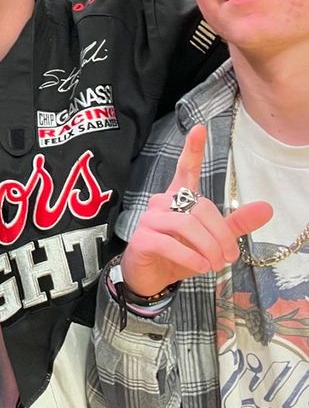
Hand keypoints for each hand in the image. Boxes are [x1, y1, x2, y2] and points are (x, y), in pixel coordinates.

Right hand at [120, 126, 272, 296]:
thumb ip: (235, 224)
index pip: (185, 169)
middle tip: (228, 257)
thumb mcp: (211, 240)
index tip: (199, 129)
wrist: (150, 278)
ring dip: (207, 247)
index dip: (193, 150)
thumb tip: (267, 208)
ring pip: (186, 225)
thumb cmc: (179, 254)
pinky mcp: (142, 238)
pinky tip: (200, 266)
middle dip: (220, 235)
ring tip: (214, 264)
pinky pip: (169, 243)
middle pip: (200, 207)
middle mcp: (162, 203)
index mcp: (178, 198)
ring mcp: (150, 220)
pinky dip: (189, 257)